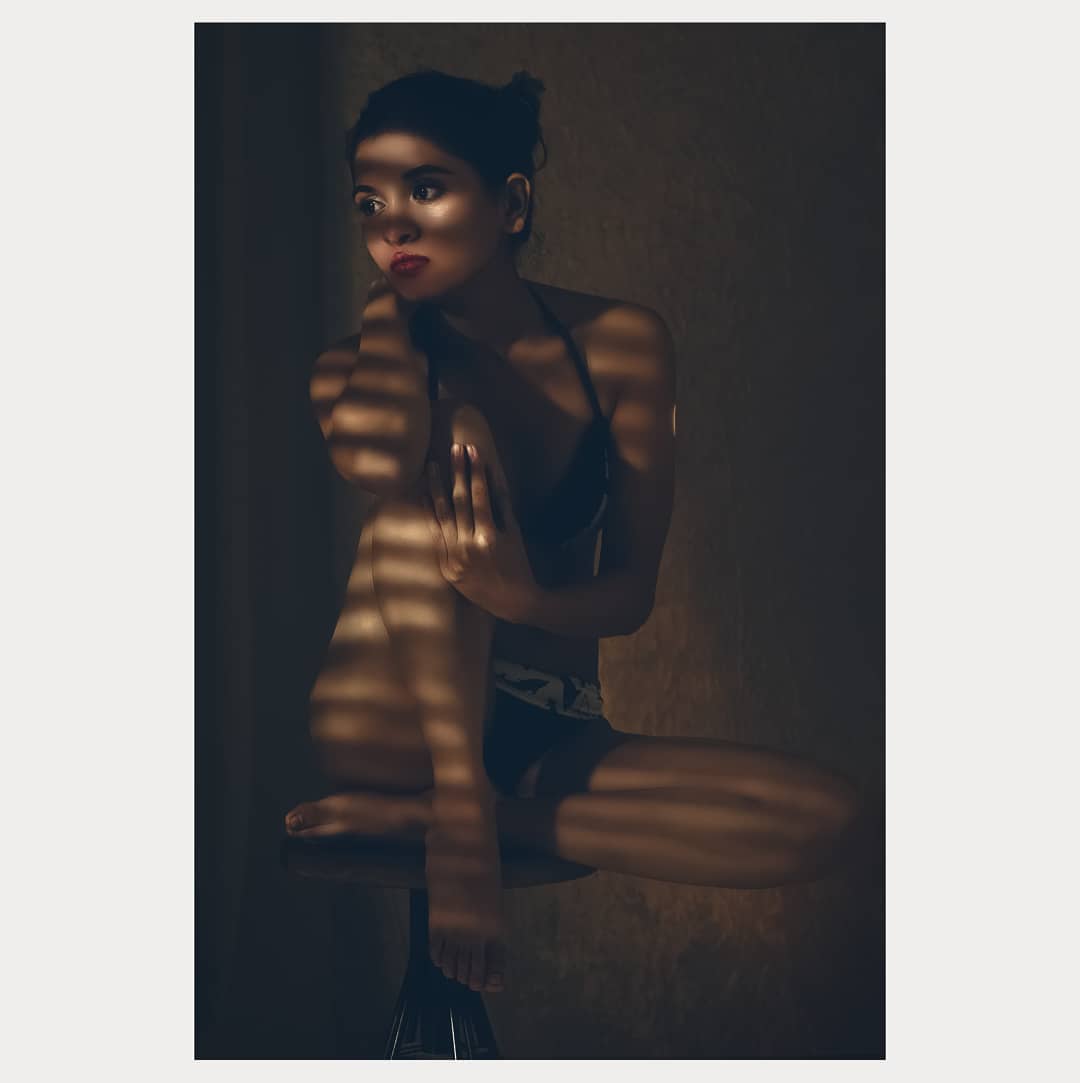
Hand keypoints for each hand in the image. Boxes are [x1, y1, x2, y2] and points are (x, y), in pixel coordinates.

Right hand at [424, 442, 537, 622]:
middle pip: (455, 503)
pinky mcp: (507, 537)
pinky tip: (490, 468)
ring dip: (471, 471)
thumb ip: (444, 548)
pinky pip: (499, 505)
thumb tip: (433, 513)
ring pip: (475, 499)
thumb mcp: (455, 576)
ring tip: (469, 449)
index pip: (437, 518)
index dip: (433, 491)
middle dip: (452, 473)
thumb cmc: (483, 589)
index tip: (429, 469)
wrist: (516, 603)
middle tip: (451, 449)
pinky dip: (494, 485)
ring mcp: (486, 541)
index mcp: (449, 559)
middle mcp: (464, 549)